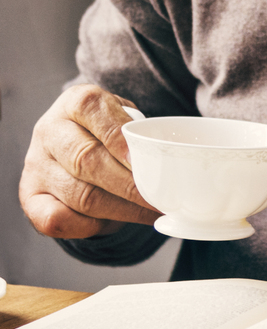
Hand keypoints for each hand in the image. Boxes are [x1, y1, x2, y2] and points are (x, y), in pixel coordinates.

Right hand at [19, 85, 158, 237]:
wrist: (73, 141)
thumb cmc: (111, 131)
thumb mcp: (125, 116)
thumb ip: (140, 130)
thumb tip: (175, 160)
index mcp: (75, 102)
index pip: (94, 112)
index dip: (120, 138)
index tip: (149, 160)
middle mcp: (49, 131)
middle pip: (87, 160)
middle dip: (130, 184)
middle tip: (162, 199)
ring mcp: (36, 165)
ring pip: (79, 195)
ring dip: (121, 210)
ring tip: (152, 214)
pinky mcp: (30, 196)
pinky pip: (57, 220)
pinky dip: (89, 226)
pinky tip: (113, 221)